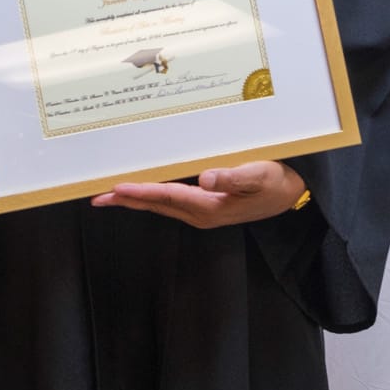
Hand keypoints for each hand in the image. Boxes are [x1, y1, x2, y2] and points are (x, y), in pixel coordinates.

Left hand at [91, 161, 305, 226]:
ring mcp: (202, 213)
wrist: (293, 195)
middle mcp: (201, 213)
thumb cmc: (277, 183)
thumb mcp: (259, 176)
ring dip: (135, 199)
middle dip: (126, 200)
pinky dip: (151, 196)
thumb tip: (205, 178)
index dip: (141, 191)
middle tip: (96, 197)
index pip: (168, 196)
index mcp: (210, 207)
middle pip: (156, 204)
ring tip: (110, 194)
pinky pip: (170, 202)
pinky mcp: (205, 208)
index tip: (117, 188)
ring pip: (160, 205)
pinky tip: (142, 190)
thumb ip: (232, 177)